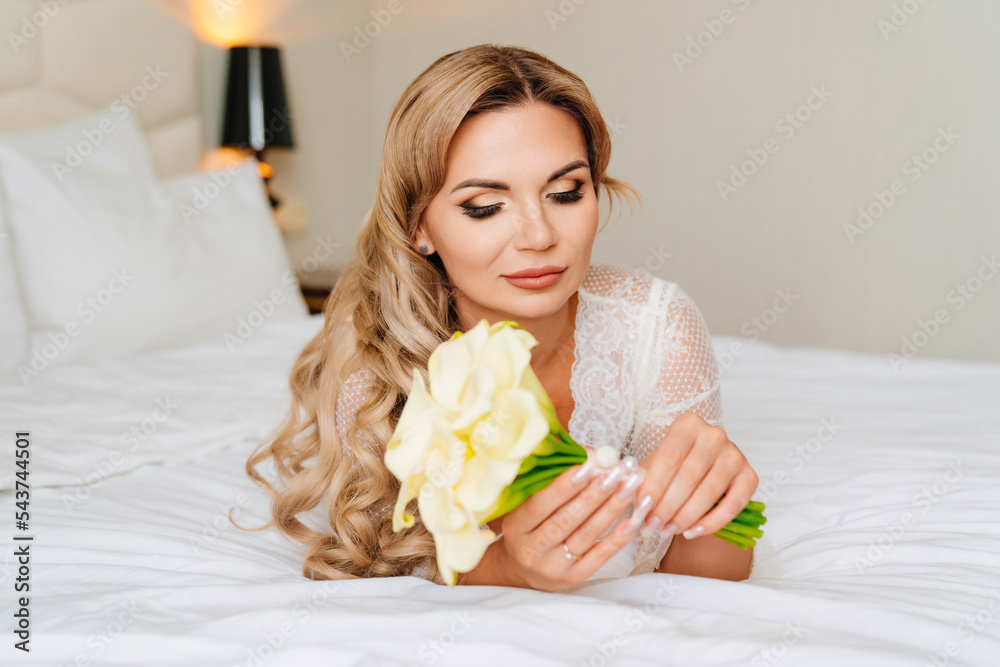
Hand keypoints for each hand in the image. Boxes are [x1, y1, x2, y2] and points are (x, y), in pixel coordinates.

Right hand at [493, 447, 642, 591]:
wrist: (522, 570)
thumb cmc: (527, 528)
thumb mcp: (525, 506)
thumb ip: (549, 481)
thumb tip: (588, 455)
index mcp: (516, 527)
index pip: (540, 505)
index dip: (564, 485)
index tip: (588, 466)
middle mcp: (532, 550)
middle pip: (567, 519)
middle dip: (595, 494)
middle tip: (616, 473)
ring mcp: (554, 567)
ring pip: (586, 535)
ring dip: (611, 509)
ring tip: (628, 487)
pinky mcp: (573, 578)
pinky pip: (599, 557)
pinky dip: (616, 539)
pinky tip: (631, 521)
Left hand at [629, 413, 758, 541]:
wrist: (704, 461)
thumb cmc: (675, 463)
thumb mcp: (654, 462)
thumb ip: (640, 475)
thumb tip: (620, 489)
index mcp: (688, 424)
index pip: (669, 457)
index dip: (654, 485)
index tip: (641, 508)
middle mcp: (715, 435)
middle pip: (688, 477)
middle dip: (667, 507)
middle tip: (651, 526)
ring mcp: (735, 455)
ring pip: (708, 492)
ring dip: (685, 517)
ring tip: (667, 531)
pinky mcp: (750, 476)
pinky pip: (732, 505)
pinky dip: (712, 522)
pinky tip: (692, 532)